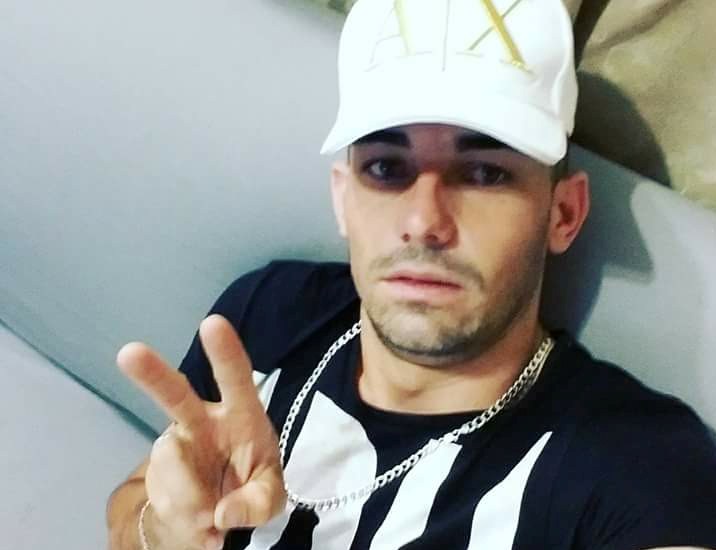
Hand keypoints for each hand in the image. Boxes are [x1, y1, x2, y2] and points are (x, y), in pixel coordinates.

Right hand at [117, 314, 285, 549]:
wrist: (215, 519)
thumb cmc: (252, 490)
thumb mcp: (271, 498)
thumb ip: (259, 503)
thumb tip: (223, 513)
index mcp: (241, 414)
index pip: (235, 378)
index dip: (225, 353)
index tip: (212, 324)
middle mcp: (203, 421)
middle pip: (175, 395)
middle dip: (152, 375)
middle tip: (129, 353)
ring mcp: (174, 445)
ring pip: (170, 467)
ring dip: (193, 500)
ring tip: (214, 515)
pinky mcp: (155, 472)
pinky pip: (164, 498)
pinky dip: (185, 520)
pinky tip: (199, 520)